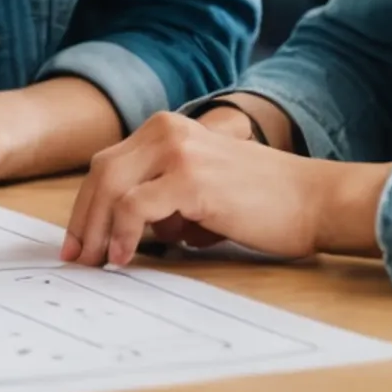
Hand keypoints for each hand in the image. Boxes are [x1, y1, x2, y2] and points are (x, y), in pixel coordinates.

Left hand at [62, 111, 382, 267]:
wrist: (314, 201)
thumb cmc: (263, 203)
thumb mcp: (200, 191)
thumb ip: (162, 199)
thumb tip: (120, 233)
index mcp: (168, 129)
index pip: (109, 165)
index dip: (86, 205)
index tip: (77, 242)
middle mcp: (167, 131)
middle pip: (101, 174)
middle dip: (82, 219)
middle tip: (76, 258)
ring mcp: (177, 151)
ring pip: (110, 188)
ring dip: (95, 230)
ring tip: (96, 262)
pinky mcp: (189, 178)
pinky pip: (134, 208)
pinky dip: (121, 234)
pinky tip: (124, 257)